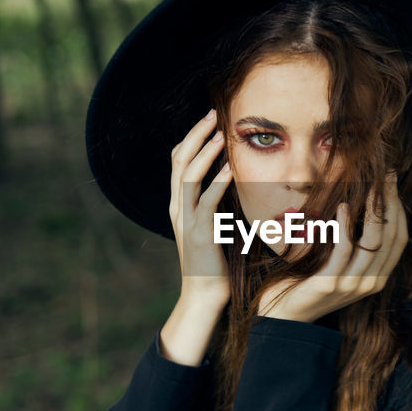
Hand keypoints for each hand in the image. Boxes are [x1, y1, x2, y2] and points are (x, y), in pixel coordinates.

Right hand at [169, 108, 233, 307]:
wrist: (205, 296)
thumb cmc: (215, 262)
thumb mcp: (214, 225)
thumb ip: (217, 203)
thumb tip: (233, 179)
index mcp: (180, 204)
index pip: (178, 162)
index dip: (191, 138)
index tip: (210, 119)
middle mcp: (178, 208)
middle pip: (179, 161)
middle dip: (196, 135)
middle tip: (213, 114)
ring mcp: (185, 221)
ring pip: (187, 176)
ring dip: (204, 152)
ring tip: (220, 134)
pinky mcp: (199, 234)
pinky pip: (206, 202)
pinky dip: (216, 182)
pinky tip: (229, 168)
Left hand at [257, 174, 408, 322]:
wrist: (284, 315)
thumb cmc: (310, 282)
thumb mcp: (341, 264)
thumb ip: (356, 246)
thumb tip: (362, 206)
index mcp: (377, 277)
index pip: (399, 239)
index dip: (399, 209)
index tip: (392, 183)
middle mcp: (370, 283)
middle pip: (391, 237)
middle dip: (390, 204)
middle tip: (385, 178)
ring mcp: (350, 285)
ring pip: (373, 243)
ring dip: (373, 211)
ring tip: (370, 187)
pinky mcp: (328, 284)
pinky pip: (343, 251)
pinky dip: (345, 226)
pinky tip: (342, 207)